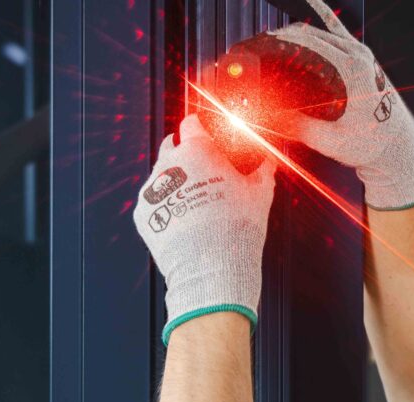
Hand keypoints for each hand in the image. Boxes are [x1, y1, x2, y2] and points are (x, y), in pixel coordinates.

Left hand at [134, 114, 276, 343]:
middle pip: (171, 146)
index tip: (206, 133)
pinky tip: (185, 220)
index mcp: (198, 151)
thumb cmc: (236, 228)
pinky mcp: (144, 213)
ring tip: (196, 203)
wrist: (212, 266)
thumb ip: (263, 171)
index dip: (201, 127)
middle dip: (185, 152)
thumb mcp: (260, 194)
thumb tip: (269, 162)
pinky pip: (153, 203)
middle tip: (203, 168)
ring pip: (161, 175)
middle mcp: (169, 164)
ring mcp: (153, 189)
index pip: (192, 123)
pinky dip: (166, 207)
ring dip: (175, 181)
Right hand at [269, 0, 413, 209]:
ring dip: (300, 34)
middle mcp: (360, 56)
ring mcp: (364, 55)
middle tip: (264, 47)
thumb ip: (299, 129)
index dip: (283, 40)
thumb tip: (270, 118)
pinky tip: (312, 3)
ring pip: (325, 33)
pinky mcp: (366, 60)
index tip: (263, 44)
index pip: (310, 42)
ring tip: (277, 41)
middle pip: (315, 34)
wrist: (398, 147)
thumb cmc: (370, 146)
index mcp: (353, 69)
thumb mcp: (331, 141)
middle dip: (287, 37)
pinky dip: (324, 17)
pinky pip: (340, 32)